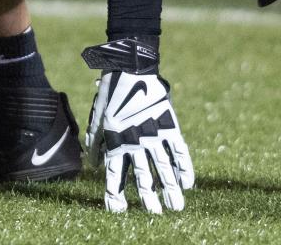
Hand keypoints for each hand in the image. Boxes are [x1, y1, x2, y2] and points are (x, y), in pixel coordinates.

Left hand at [85, 71, 194, 212]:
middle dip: (148, 198)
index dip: (116, 194)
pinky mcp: (168, 123)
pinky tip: (188, 182)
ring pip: (163, 167)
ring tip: (176, 206)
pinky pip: (179, 149)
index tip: (119, 210)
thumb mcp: (98, 115)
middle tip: (155, 215)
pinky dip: (184, 166)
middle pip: (143, 177)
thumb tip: (93, 164)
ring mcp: (153, 133)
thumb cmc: (112, 90)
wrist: (132, 66)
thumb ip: (96, 141)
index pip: (115, 175)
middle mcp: (135, 141)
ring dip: (170, 188)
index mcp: (115, 140)